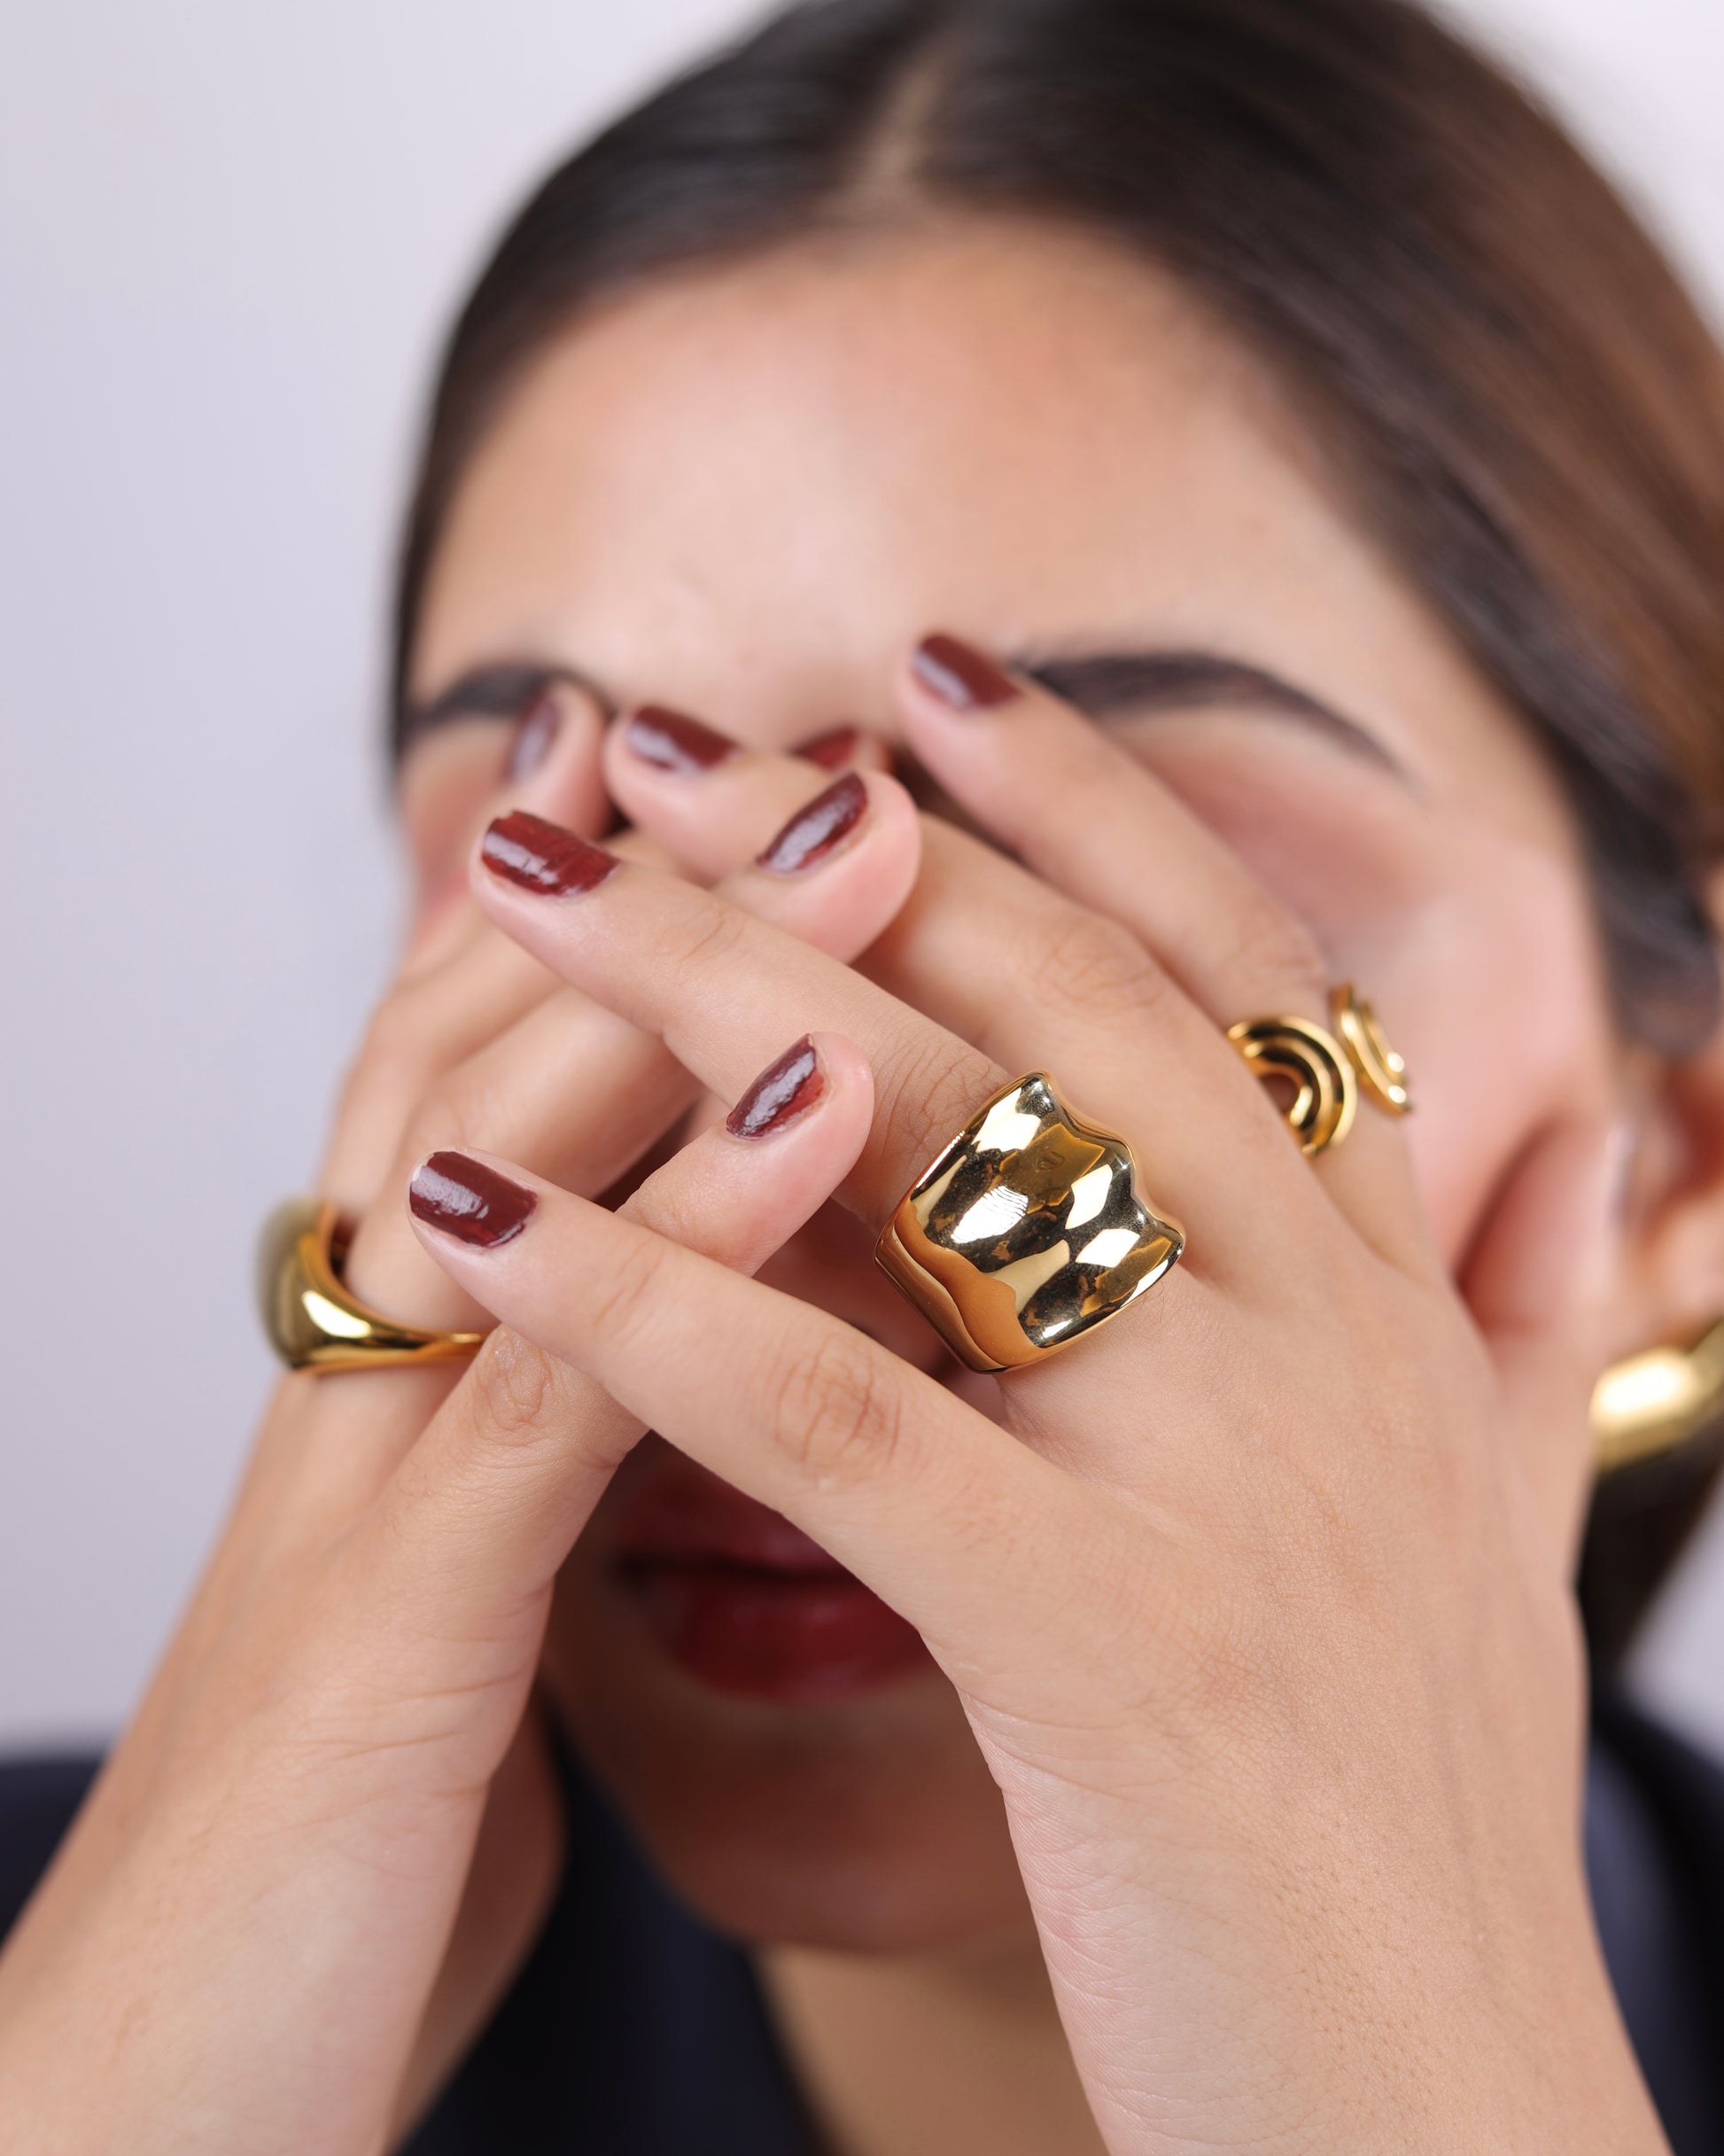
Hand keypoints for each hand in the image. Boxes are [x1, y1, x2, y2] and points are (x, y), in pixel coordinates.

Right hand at [0, 701, 917, 2153]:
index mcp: (425, 1373)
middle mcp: (384, 1372)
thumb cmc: (362, 1844)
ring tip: (869, 822)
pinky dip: (698, 1220)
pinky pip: (568, 1383)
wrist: (165, 2099)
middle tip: (841, 726)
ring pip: (539, 1159)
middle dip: (687, 875)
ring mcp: (370, 1475)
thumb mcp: (482, 1598)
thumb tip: (715, 1348)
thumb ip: (568, 1442)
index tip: (806, 790)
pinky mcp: (390, 1626)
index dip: (661, 923)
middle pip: (532, 1054)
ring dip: (710, 969)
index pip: (538, 1086)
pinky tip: (841, 1097)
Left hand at [406, 646, 1663, 2152]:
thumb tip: (1582, 1129)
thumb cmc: (1421, 1815)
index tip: (927, 677)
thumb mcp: (1500, 1511)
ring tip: (524, 891)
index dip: (1085, 802)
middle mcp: (1319, 1336)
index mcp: (1385, 1299)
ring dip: (703, 1001)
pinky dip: (640, 1303)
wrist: (1454, 2112)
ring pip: (938, 1153)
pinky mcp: (1102, 1633)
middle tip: (655, 739)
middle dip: (839, 848)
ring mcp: (1224, 1470)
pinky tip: (473, 1228)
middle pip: (1057, 1007)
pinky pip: (830, 1419)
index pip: (1230, 973)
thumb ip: (1520, 1310)